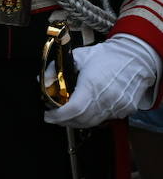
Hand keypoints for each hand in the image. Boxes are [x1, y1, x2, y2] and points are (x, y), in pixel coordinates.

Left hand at [45, 34, 160, 128]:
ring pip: (93, 122)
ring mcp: (117, 106)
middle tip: (54, 116)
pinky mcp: (125, 110)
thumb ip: (57, 69)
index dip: (57, 116)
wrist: (136, 57)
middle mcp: (106, 99)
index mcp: (92, 85)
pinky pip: (105, 119)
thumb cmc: (107, 56)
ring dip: (77, 121)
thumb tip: (43, 80)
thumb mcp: (77, 56)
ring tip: (66, 115)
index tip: (48, 115)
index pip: (73, 110)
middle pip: (81, 120)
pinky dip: (93, 118)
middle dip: (64, 121)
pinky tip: (86, 110)